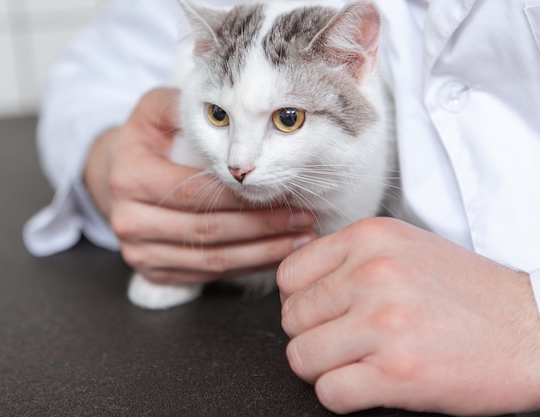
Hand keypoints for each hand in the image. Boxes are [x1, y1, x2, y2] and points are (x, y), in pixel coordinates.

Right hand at [84, 88, 316, 283]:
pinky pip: (206, 276)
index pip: (194, 192)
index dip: (241, 196)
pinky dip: (244, 267)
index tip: (281, 190)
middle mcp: (129, 220)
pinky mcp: (153, 272)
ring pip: (210, 260)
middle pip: (207, 230)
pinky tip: (274, 254)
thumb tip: (232, 104)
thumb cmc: (145, 142)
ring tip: (300, 240)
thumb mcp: (154, 112)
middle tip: (303, 220)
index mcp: (129, 177)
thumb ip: (185, 107)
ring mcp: (139, 252)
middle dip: (262, 228)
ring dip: (261, 253)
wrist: (115, 178)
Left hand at [278, 217, 539, 414]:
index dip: (300, 302)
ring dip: (322, 368)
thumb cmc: (468, 293)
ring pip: (302, 356)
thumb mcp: (405, 248)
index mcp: (369, 239)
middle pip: (292, 318)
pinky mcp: (396, 373)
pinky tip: (369, 385)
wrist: (533, 330)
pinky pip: (329, 392)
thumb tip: (299, 286)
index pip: (289, 276)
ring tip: (355, 364)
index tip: (321, 314)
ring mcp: (383, 323)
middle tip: (344, 342)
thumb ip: (350, 259)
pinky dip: (342, 395)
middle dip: (311, 336)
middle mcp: (372, 275)